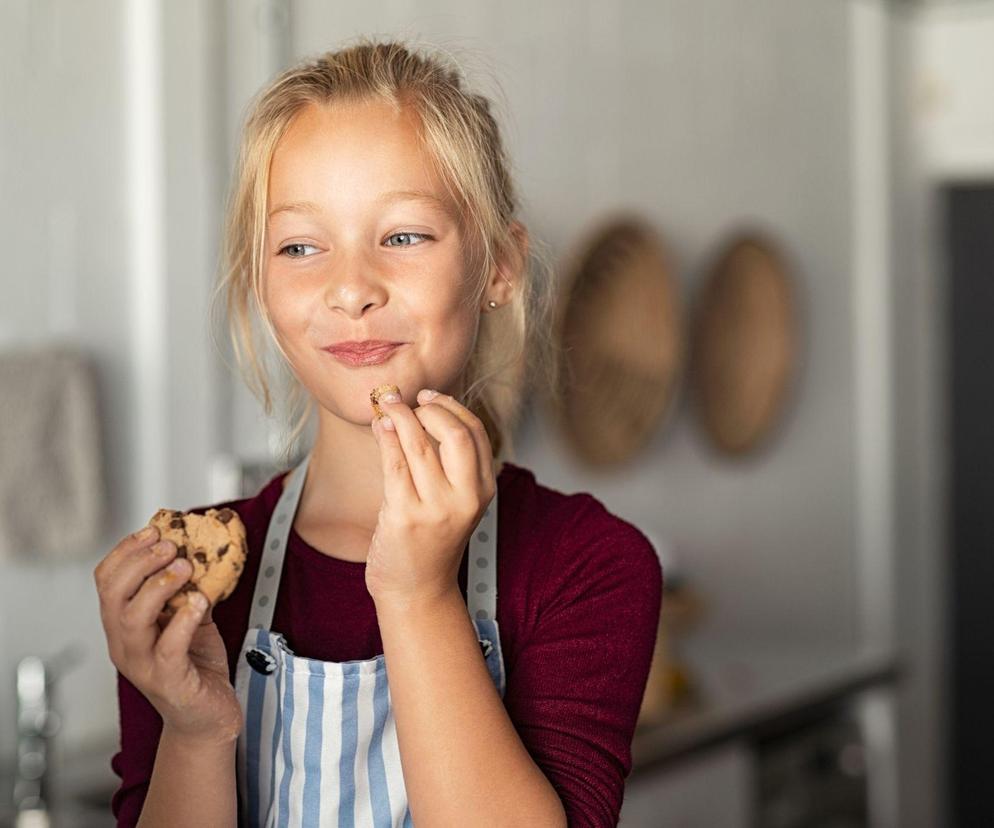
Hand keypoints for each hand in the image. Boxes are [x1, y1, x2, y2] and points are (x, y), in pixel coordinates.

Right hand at [93, 528, 242, 745]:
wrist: (208, 718)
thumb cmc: (195, 666)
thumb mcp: (190, 618)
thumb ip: (187, 589)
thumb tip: (200, 549)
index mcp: (124, 625)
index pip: (106, 581)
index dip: (125, 551)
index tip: (153, 530)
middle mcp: (125, 644)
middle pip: (113, 595)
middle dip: (140, 563)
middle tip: (170, 545)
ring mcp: (143, 665)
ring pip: (132, 619)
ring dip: (158, 586)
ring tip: (185, 567)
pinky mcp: (168, 681)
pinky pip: (168, 648)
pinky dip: (183, 620)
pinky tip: (200, 603)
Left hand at [366, 387, 495, 604]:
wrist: (416, 589)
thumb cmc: (430, 540)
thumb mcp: (454, 501)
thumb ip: (448, 462)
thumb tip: (420, 409)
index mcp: (483, 490)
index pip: (476, 432)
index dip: (451, 406)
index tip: (429, 396)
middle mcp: (465, 498)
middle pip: (455, 434)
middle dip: (429, 408)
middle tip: (407, 401)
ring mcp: (436, 508)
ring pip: (419, 444)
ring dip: (399, 416)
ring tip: (385, 405)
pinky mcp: (405, 516)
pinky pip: (394, 463)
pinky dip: (385, 437)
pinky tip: (379, 426)